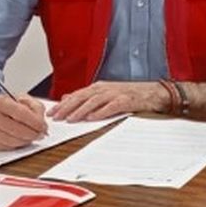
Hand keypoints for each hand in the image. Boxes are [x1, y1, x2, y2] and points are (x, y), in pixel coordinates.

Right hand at [0, 92, 47, 151]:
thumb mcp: (17, 98)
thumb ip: (33, 106)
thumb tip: (42, 121)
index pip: (22, 114)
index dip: (36, 122)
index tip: (43, 126)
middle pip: (19, 131)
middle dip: (33, 134)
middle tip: (40, 134)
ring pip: (13, 142)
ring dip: (26, 141)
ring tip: (29, 136)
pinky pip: (5, 148)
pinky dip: (14, 145)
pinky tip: (16, 138)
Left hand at [50, 80, 165, 121]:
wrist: (153, 93)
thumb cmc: (130, 94)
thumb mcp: (105, 93)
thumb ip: (86, 96)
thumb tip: (67, 98)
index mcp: (99, 87)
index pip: (77, 95)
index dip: (63, 104)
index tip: (52, 112)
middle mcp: (105, 88)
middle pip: (82, 97)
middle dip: (67, 107)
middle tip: (56, 116)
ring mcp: (115, 93)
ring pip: (94, 101)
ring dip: (81, 110)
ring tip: (71, 119)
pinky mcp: (126, 100)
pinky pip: (111, 106)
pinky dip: (100, 112)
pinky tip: (92, 118)